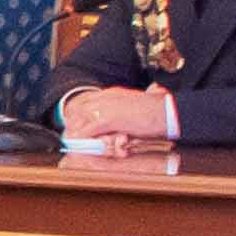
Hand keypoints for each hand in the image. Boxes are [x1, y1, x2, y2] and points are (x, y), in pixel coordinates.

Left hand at [58, 84, 176, 147]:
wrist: (167, 111)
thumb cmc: (158, 109)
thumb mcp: (137, 105)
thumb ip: (126, 108)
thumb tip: (124, 114)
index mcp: (114, 93)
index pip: (89, 101)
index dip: (80, 113)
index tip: (74, 122)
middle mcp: (107, 98)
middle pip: (81, 109)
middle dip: (73, 122)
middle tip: (69, 133)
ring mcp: (107, 107)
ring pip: (82, 119)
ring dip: (75, 131)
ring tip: (70, 140)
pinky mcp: (109, 119)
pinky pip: (89, 130)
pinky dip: (82, 137)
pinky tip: (77, 143)